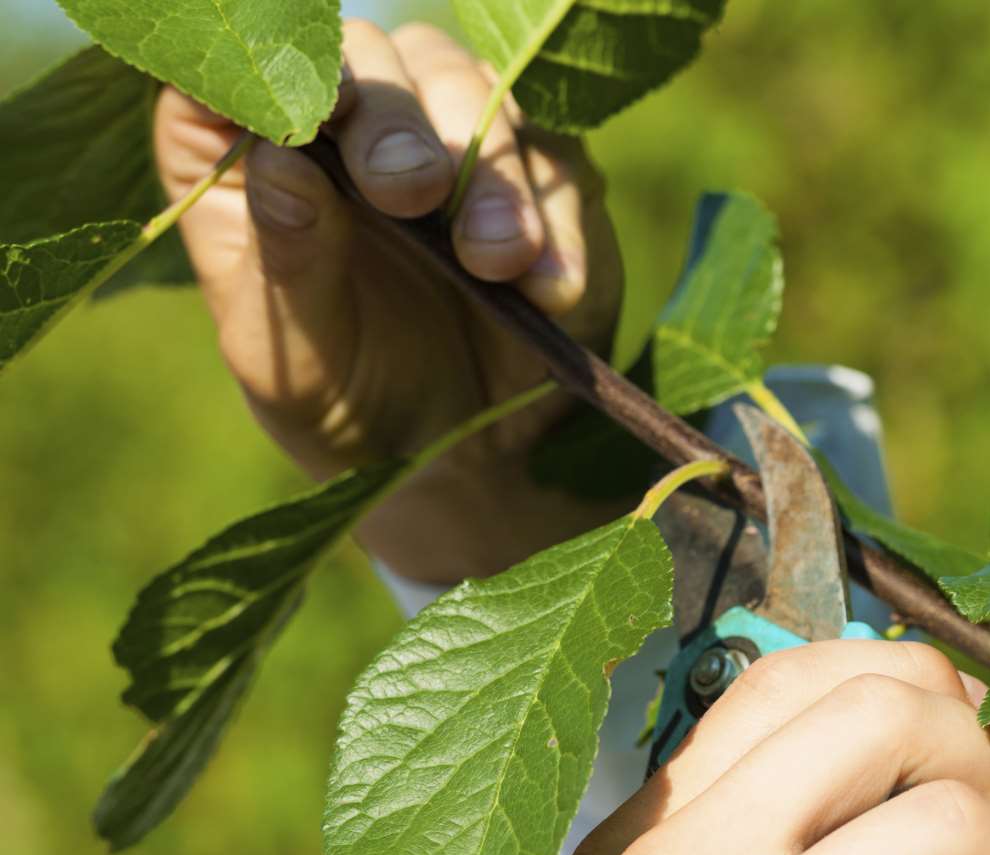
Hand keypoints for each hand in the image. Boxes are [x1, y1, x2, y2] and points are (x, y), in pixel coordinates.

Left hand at [153, 19, 626, 582]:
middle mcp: (345, 125)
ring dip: (485, 167)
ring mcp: (448, 137)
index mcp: (248, 160)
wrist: (465, 463)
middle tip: (411, 192)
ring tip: (496, 261)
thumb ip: (287, 261)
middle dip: (392, 118)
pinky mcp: (538, 174)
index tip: (313, 109)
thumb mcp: (293, 359)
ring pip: (465, 84)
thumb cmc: (347, 403)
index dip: (271, 72)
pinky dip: (554, 217)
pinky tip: (548, 289)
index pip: (234, 73)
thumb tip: (280, 160)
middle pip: (363, 56)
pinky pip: (554, 155)